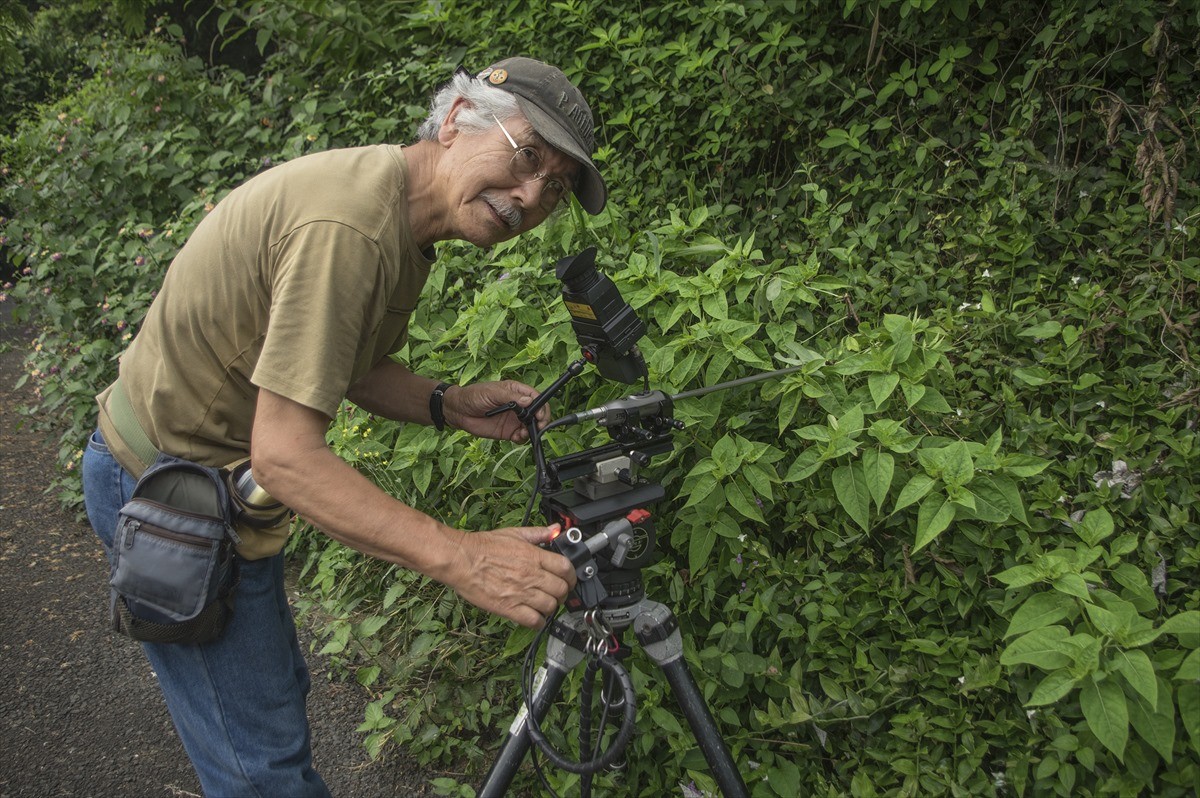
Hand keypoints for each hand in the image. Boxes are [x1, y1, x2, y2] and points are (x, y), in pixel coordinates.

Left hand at [442, 380, 548, 442]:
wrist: (458, 411)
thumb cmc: (473, 395)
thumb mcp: (492, 393)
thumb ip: (510, 397)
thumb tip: (529, 401)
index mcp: (516, 391)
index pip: (535, 397)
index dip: (541, 405)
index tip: (540, 414)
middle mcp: (518, 405)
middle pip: (537, 412)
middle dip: (541, 419)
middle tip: (539, 425)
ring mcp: (514, 419)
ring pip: (531, 425)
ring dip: (532, 430)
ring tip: (524, 432)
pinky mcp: (508, 431)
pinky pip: (521, 436)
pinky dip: (523, 438)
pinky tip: (517, 437)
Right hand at [443, 525, 575, 627]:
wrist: (461, 559)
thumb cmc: (483, 546)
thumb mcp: (514, 533)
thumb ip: (538, 533)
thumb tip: (555, 530)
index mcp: (534, 556)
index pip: (566, 568)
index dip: (572, 576)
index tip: (569, 579)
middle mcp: (531, 575)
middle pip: (561, 589)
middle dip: (563, 592)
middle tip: (557, 593)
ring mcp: (521, 593)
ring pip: (551, 606)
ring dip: (551, 607)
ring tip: (545, 604)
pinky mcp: (509, 608)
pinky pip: (534, 621)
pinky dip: (538, 621)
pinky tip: (535, 616)